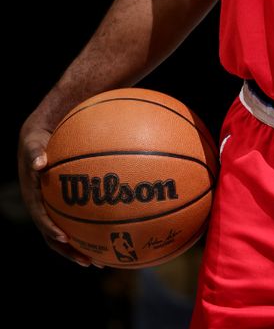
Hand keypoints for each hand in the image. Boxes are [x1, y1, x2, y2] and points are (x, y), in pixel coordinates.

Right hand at [17, 116, 99, 267]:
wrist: (35, 140)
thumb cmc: (36, 142)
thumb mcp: (32, 144)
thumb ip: (35, 153)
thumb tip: (39, 162)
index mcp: (33, 198)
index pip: (40, 219)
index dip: (51, 230)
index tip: (65, 238)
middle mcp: (42, 208)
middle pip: (54, 236)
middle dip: (70, 251)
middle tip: (89, 262)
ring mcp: (52, 208)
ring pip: (67, 233)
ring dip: (82, 247)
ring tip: (103, 260)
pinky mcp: (62, 204)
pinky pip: (77, 218)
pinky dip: (90, 227)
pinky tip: (111, 230)